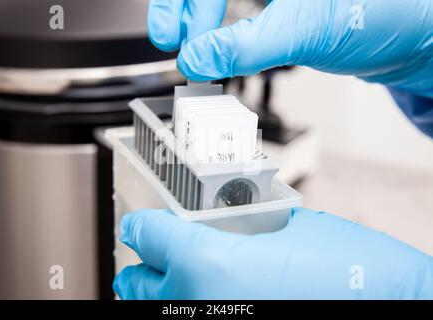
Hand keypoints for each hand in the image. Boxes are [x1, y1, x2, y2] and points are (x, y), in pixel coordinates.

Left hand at [113, 207, 432, 298]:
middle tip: (150, 258)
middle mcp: (195, 305)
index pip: (147, 234)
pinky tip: (206, 299)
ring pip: (156, 311)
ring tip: (172, 283)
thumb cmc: (354, 271)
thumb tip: (225, 228)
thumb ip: (244, 227)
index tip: (140, 223)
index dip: (141, 224)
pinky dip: (188, 307)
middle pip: (135, 284)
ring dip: (159, 294)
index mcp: (205, 263)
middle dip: (142, 268)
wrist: (397, 306)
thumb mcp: (291, 227)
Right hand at [148, 0, 432, 96]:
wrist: (415, 34)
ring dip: (202, 22)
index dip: (183, 1)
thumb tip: (197, 57)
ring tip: (194, 51)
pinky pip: (240, 10)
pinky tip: (219, 47)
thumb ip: (246, 45)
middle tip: (177, 45)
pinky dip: (224, 30)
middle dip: (187, 10)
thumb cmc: (384, 12)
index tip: (172, 36)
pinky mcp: (284, 3)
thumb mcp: (305, 28)